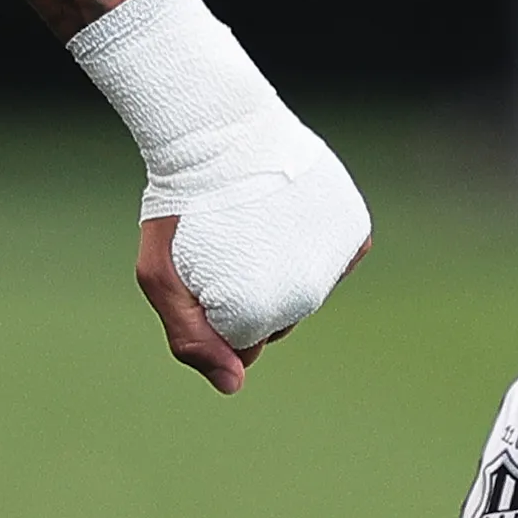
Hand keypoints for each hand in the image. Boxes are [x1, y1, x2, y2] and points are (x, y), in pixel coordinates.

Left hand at [134, 126, 369, 399]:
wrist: (219, 130)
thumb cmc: (179, 206)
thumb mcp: (160, 276)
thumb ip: (190, 337)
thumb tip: (234, 387)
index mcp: (261, 311)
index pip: (245, 344)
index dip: (213, 313)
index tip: (198, 270)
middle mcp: (308, 293)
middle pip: (280, 319)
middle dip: (248, 291)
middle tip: (221, 241)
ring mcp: (337, 262)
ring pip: (308, 290)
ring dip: (281, 268)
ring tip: (250, 224)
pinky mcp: (357, 232)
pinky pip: (334, 261)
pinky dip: (312, 248)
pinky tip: (283, 218)